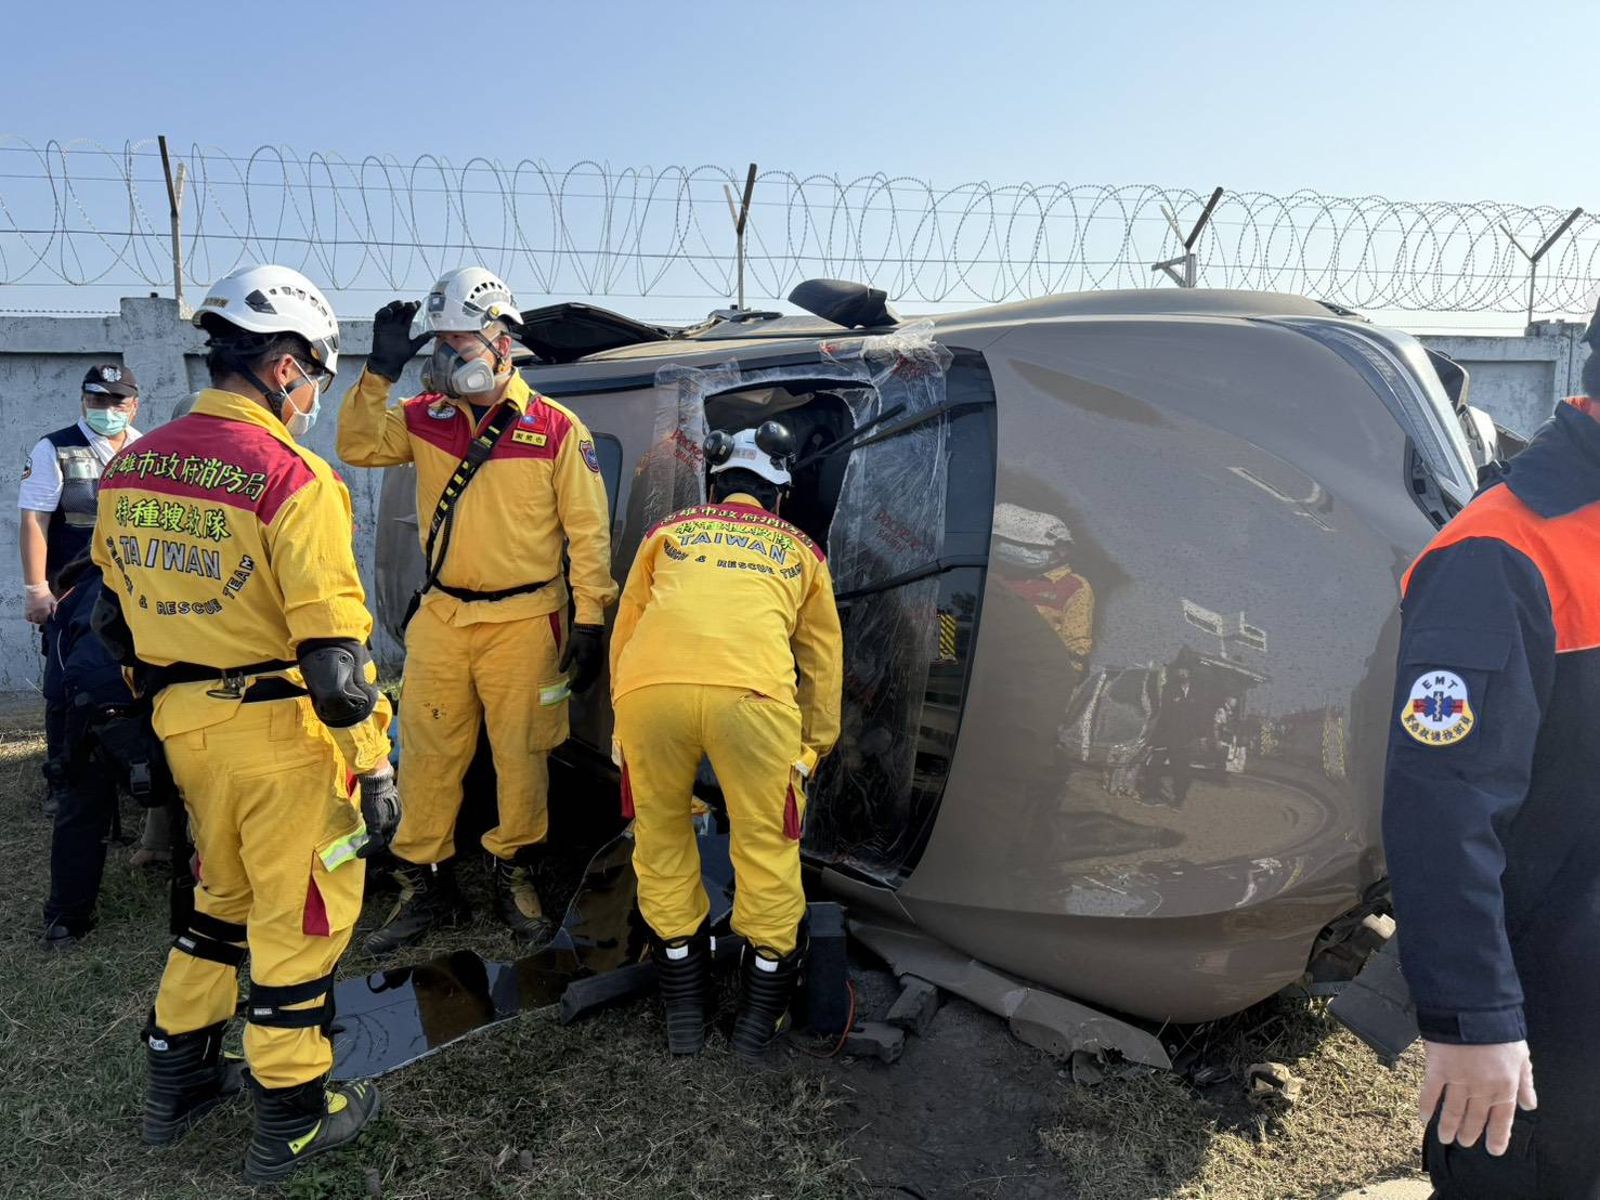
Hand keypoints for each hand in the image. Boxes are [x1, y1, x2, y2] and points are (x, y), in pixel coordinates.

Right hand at [24, 583, 54, 624]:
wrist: (36, 588)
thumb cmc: (45, 594)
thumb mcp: (53, 601)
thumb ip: (54, 609)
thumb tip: (54, 616)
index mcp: (45, 610)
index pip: (45, 620)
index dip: (47, 621)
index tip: (48, 620)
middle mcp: (38, 611)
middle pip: (39, 621)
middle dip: (42, 621)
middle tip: (43, 620)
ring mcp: (31, 610)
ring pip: (33, 620)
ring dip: (36, 621)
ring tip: (38, 619)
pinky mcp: (27, 609)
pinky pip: (27, 617)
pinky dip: (30, 619)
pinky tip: (33, 617)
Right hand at [356, 763, 400, 857]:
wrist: (377, 782)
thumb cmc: (379, 787)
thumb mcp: (383, 799)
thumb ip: (382, 808)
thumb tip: (375, 811)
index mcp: (398, 815)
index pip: (392, 830)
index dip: (384, 836)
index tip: (377, 839)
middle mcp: (395, 821)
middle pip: (388, 837)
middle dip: (378, 845)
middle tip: (368, 849)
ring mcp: (387, 824)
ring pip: (381, 842)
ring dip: (371, 849)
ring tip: (362, 853)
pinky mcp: (378, 826)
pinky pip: (374, 842)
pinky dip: (366, 849)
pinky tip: (359, 853)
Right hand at [367, 300, 429, 381]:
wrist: (388, 365)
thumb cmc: (400, 357)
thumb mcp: (413, 347)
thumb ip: (422, 339)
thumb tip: (434, 333)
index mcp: (404, 328)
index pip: (409, 315)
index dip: (413, 308)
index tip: (418, 303)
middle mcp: (395, 325)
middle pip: (400, 311)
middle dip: (406, 305)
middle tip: (412, 304)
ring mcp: (387, 326)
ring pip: (390, 311)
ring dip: (395, 306)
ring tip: (401, 304)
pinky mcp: (378, 328)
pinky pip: (379, 317)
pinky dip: (384, 312)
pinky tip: (390, 311)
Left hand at [559, 624, 605, 693]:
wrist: (591, 628)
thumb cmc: (578, 637)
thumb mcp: (570, 647)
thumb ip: (566, 660)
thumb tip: (561, 671)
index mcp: (584, 661)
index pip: (579, 677)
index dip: (573, 684)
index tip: (567, 687)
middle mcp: (593, 664)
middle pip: (587, 680)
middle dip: (580, 687)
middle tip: (573, 691)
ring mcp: (598, 662)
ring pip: (593, 678)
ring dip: (586, 685)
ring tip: (579, 688)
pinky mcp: (600, 660)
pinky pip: (596, 674)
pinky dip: (591, 679)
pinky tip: (586, 680)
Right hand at [1420, 1039, 1536, 1155]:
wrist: (1473, 1009)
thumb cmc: (1500, 1030)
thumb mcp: (1521, 1057)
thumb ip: (1525, 1083)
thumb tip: (1529, 1105)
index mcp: (1504, 1087)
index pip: (1502, 1119)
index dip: (1497, 1136)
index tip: (1493, 1150)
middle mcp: (1481, 1089)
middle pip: (1474, 1117)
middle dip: (1469, 1133)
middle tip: (1464, 1142)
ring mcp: (1458, 1081)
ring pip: (1452, 1111)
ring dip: (1448, 1126)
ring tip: (1445, 1138)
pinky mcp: (1437, 1069)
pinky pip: (1431, 1093)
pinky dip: (1427, 1106)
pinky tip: (1424, 1118)